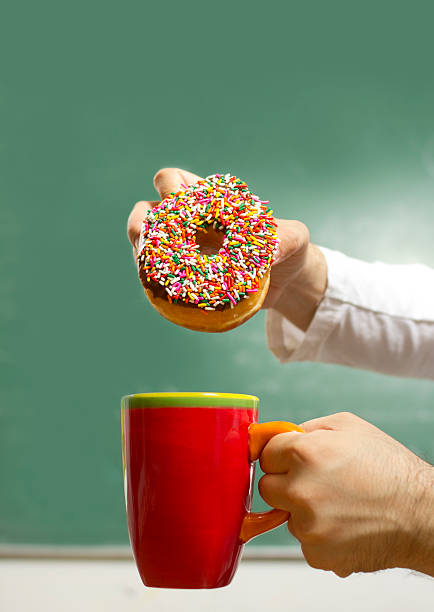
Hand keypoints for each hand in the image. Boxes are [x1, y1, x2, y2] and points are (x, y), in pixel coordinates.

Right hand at [127, 168, 326, 328]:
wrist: (286, 283)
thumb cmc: (288, 250)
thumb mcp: (294, 239)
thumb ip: (285, 237)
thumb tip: (270, 250)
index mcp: (208, 202)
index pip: (174, 181)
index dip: (168, 189)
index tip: (177, 206)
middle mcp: (189, 223)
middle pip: (147, 210)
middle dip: (141, 220)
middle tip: (143, 237)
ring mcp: (182, 251)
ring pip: (146, 244)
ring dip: (140, 253)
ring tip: (146, 267)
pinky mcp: (184, 278)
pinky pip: (159, 277)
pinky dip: (154, 282)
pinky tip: (159, 291)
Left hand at [258, 412, 433, 576]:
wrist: (421, 515)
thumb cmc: (389, 468)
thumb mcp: (349, 426)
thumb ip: (309, 429)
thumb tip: (282, 437)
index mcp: (304, 453)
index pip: (266, 454)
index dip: (282, 455)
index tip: (292, 460)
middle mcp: (300, 489)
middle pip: (268, 487)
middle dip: (285, 484)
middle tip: (316, 483)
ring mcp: (307, 525)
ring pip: (287, 516)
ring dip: (304, 511)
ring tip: (340, 505)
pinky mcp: (316, 553)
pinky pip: (304, 541)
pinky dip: (319, 536)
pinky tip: (345, 525)